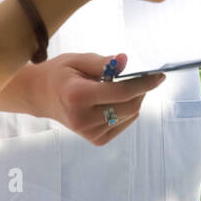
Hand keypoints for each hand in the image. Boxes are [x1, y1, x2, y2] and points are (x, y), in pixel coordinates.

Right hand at [25, 52, 165, 144]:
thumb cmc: (60, 74)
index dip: (144, 83)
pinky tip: (114, 101)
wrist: (41, 96)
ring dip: (133, 100)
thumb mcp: (77, 60)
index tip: (159, 75)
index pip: (120, 92)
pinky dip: (126, 110)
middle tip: (142, 77)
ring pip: (129, 115)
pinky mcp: (95, 140)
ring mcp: (89, 133)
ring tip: (119, 87)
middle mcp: (83, 119)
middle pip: (129, 106)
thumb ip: (102, 62)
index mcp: (77, 96)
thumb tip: (125, 60)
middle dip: (140, 90)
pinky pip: (123, 123)